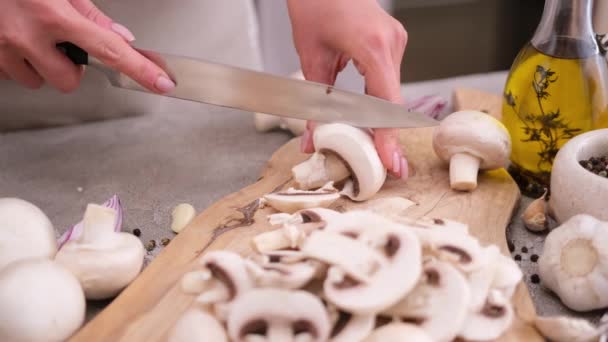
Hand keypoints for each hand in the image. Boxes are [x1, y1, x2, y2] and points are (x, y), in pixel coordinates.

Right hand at [0, 0, 174, 92]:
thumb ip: (90, 14)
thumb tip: (121, 38)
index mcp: (53, 14)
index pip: (109, 50)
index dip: (139, 69)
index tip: (160, 82)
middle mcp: (28, 34)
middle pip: (69, 80)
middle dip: (70, 67)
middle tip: (60, 42)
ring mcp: (4, 48)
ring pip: (40, 82)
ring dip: (42, 66)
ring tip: (34, 37)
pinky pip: (14, 76)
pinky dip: (19, 62)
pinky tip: (16, 39)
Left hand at [287, 0, 408, 178]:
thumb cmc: (314, 5)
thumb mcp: (311, 57)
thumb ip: (313, 103)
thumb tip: (312, 141)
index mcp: (373, 47)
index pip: (386, 103)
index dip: (388, 137)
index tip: (392, 162)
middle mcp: (392, 44)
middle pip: (391, 101)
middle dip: (387, 135)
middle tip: (389, 166)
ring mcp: (395, 41)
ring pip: (391, 91)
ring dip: (382, 119)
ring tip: (379, 149)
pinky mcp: (392, 41)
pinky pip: (388, 79)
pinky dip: (379, 100)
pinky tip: (372, 120)